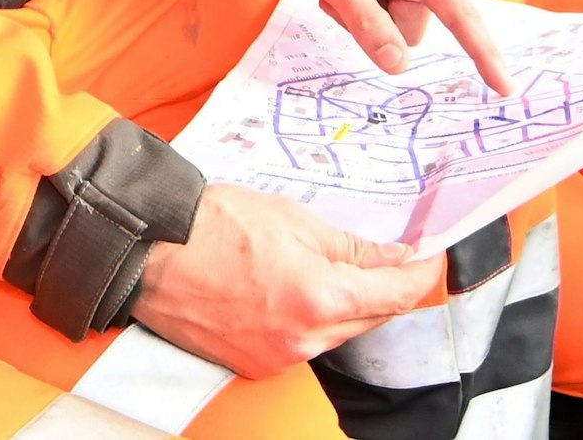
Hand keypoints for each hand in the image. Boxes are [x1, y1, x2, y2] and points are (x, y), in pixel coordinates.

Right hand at [134, 184, 443, 377]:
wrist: (151, 253)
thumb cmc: (210, 227)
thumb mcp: (293, 218)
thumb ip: (352, 245)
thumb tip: (394, 256)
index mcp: (319, 298)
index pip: (395, 293)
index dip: (421, 272)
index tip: (431, 256)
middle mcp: (304, 338)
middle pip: (372, 318)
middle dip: (386, 287)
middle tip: (391, 255)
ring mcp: (279, 356)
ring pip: (339, 334)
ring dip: (348, 304)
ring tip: (331, 267)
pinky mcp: (258, 364)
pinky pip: (305, 343)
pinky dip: (312, 319)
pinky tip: (297, 289)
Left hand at [287, 0, 513, 93]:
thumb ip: (368, 25)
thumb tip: (399, 66)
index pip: (459, 15)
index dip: (483, 54)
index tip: (506, 88)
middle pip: (411, 28)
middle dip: (376, 22)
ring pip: (401, 22)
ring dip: (370, 14)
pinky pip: (397, 6)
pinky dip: (371, 3)